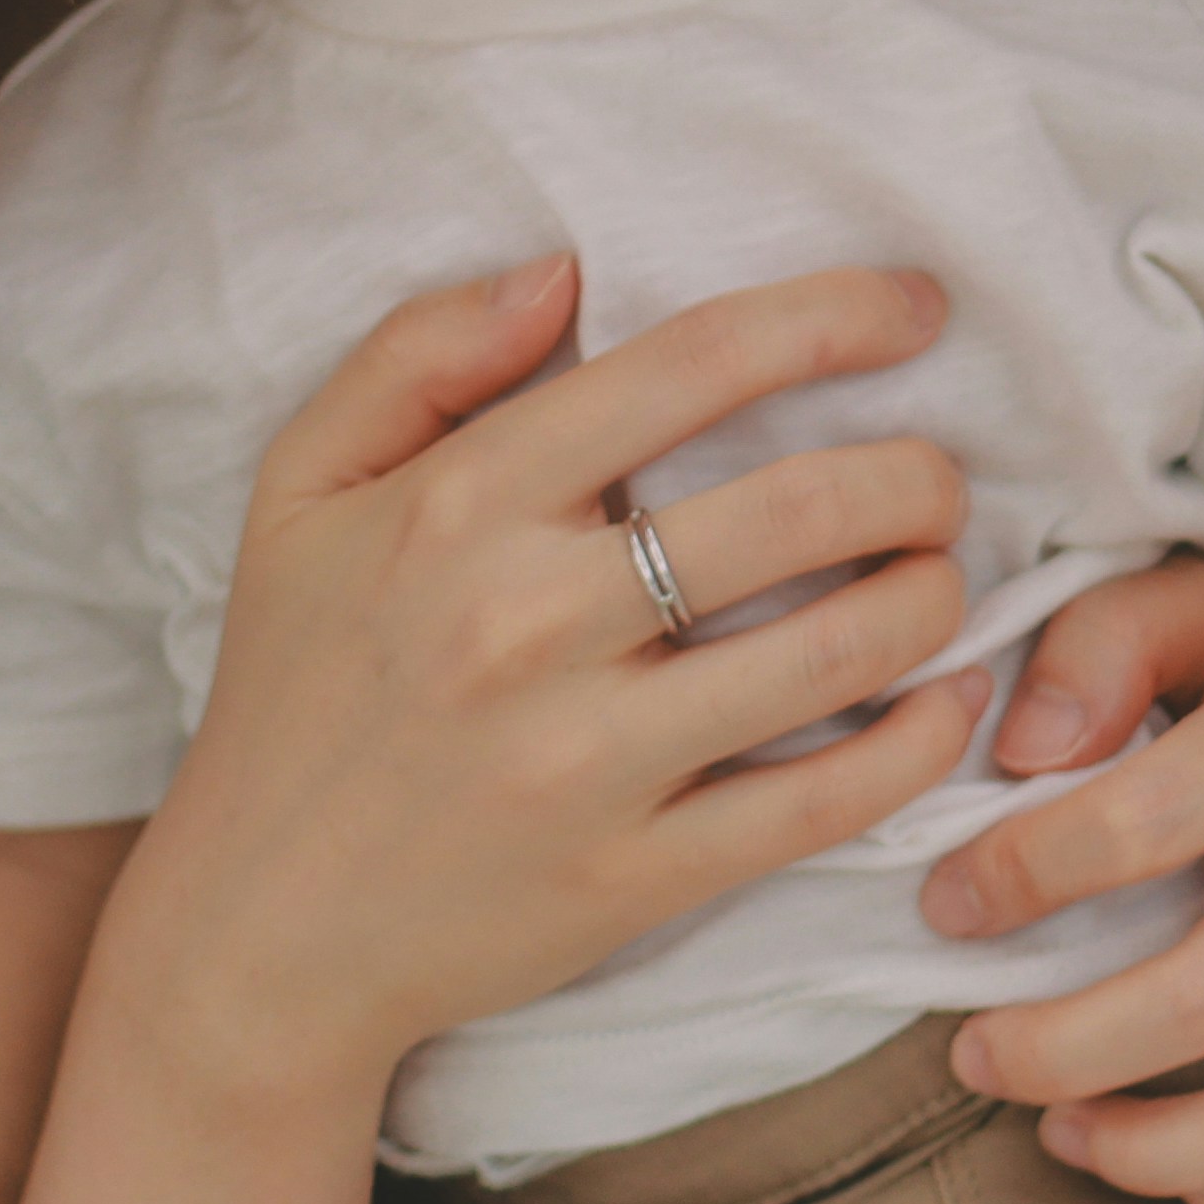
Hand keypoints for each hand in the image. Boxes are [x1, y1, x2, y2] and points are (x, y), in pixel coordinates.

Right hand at [112, 255, 988, 1103]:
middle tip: (938, 477)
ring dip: (932, 596)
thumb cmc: (294, 687)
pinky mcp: (635, 877)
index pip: (695, 365)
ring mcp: (589, 760)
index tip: (915, 308)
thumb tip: (564, 271)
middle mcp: (531, 621)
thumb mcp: (302, 488)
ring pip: (839, 649)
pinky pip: (826, 800)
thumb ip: (420, 352)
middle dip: (916, 474)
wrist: (256, 932)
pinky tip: (947, 699)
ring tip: (939, 574)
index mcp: (463, 503)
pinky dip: (918, 740)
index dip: (834, 316)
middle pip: (804, 505)